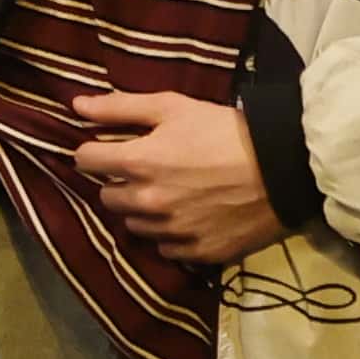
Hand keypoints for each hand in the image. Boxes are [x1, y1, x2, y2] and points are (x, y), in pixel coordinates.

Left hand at [72, 90, 278, 262]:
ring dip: (143, 211)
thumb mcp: (173, 107)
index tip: (107, 150)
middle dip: (118, 183)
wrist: (284, 169)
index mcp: (138, 164)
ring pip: (135, 226)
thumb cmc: (226, 131)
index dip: (93, 152)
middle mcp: (148, 202)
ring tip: (170, 195)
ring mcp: (172, 231)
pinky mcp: (198, 252)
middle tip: (145, 172)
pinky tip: (189, 217)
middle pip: (107, 198)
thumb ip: (120, 108)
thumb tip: (76, 106)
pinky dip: (170, 235)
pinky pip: (166, 248)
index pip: (86, 161)